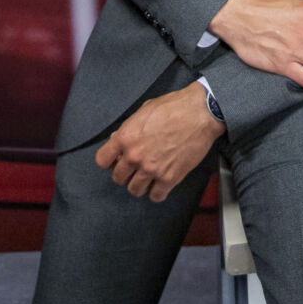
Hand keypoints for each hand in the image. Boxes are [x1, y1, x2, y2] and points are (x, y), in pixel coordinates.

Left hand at [95, 82, 222, 202]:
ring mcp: (151, 169)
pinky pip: (156, 196)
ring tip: (149, 176)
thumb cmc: (174, 107)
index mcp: (125, 137)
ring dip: (140, 184)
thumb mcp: (144, 111)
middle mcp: (134, 156)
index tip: (117, 160)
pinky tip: (162, 183)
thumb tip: (119, 140)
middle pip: (118, 178)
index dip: (109, 160)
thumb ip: (129, 128)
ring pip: (134, 190)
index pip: (102, 160)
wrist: (201, 113)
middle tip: (136, 167)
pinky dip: (158, 192)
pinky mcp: (169, 178)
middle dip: (125, 173)